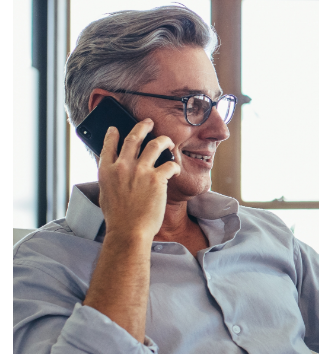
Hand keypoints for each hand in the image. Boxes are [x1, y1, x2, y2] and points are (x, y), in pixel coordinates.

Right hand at [97, 119, 179, 240]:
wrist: (129, 231)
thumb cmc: (118, 218)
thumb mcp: (106, 194)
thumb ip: (110, 179)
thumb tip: (114, 172)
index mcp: (106, 171)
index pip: (108, 145)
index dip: (112, 134)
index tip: (116, 128)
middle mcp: (122, 166)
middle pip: (133, 138)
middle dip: (142, 126)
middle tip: (148, 122)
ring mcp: (140, 171)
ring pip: (155, 144)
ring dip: (164, 140)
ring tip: (168, 141)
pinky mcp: (157, 178)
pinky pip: (170, 164)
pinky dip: (175, 166)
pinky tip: (177, 170)